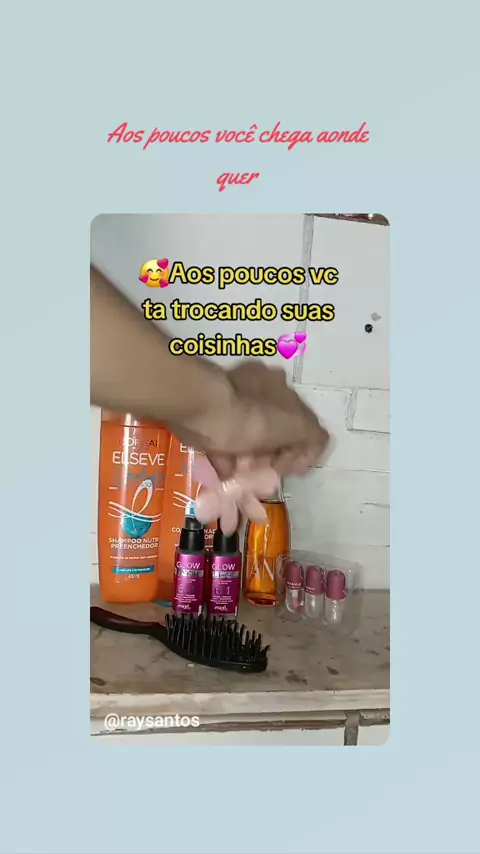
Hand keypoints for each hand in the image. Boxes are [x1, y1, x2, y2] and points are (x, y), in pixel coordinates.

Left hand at [170, 360, 329, 478]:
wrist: (198, 409)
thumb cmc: (252, 417)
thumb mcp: (296, 425)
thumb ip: (313, 437)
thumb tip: (310, 453)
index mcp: (280, 389)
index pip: (302, 422)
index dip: (301, 451)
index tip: (291, 470)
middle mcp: (256, 394)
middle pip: (273, 435)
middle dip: (273, 464)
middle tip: (268, 485)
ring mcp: (229, 409)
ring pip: (248, 446)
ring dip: (251, 472)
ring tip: (248, 495)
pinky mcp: (207, 424)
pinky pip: (223, 452)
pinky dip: (228, 472)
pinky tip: (228, 492)